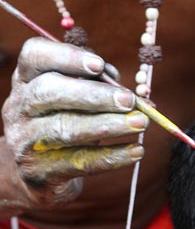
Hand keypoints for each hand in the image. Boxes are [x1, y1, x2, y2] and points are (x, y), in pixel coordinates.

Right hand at [1, 37, 145, 210]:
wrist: (38, 173)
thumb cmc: (66, 119)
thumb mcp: (75, 95)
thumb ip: (98, 82)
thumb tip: (128, 90)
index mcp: (27, 78)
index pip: (34, 55)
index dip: (66, 56)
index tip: (99, 65)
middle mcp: (19, 106)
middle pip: (48, 92)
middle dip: (93, 95)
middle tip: (129, 100)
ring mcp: (24, 140)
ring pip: (65, 129)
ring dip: (109, 125)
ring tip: (141, 123)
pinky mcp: (39, 171)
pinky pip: (79, 162)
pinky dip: (112, 156)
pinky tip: (136, 150)